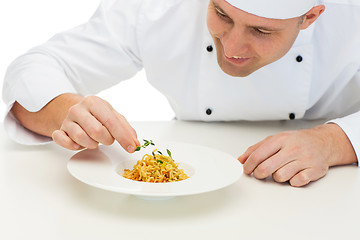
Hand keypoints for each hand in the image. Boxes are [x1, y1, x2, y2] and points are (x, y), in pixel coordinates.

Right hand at [52, 96, 139, 151]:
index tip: (131, 147)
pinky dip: (71, 145)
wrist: (77, 112)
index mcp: (94, 102)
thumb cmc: (98, 116)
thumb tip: (135, 144)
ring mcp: (67, 120)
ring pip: (82, 138)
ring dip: (93, 144)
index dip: (123, 137)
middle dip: (107, 140)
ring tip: (95, 139)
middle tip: (108, 138)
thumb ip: (126, 130)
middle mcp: (79, 109)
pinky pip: (61, 140)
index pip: (111, 121)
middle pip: (97, 131)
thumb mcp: (114, 117)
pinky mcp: (59, 130)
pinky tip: (77, 144)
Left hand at [238, 124, 356, 186]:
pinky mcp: (314, 170)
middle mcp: (292, 149)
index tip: (246, 170)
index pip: (258, 155)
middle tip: (260, 174)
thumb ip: (256, 149)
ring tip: (281, 170)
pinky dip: (292, 181)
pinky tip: (294, 174)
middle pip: (266, 168)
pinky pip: (296, 182)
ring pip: (280, 177)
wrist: (324, 142)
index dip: (248, 166)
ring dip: (277, 177)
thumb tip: (240, 160)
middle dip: (259, 174)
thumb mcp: (275, 139)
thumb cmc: (296, 141)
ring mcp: (304, 160)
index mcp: (281, 139)